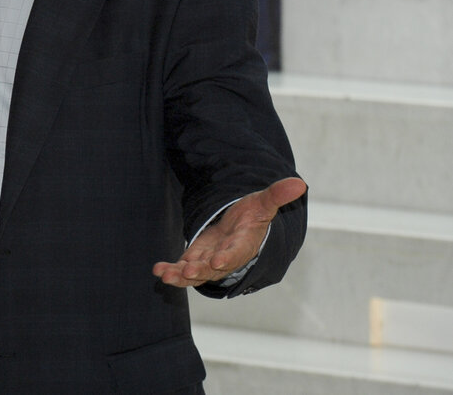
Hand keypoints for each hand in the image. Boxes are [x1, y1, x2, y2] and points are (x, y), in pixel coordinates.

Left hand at [153, 176, 306, 287]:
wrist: (241, 230)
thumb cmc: (253, 217)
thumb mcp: (263, 203)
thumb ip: (277, 195)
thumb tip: (300, 183)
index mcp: (243, 245)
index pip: (236, 252)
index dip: (227, 257)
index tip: (218, 261)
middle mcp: (226, 258)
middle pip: (213, 267)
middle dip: (201, 270)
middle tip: (188, 271)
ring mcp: (209, 261)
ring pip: (196, 273)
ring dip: (181, 275)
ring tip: (166, 275)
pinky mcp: (195, 259)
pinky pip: (182, 268)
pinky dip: (170, 270)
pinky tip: (158, 269)